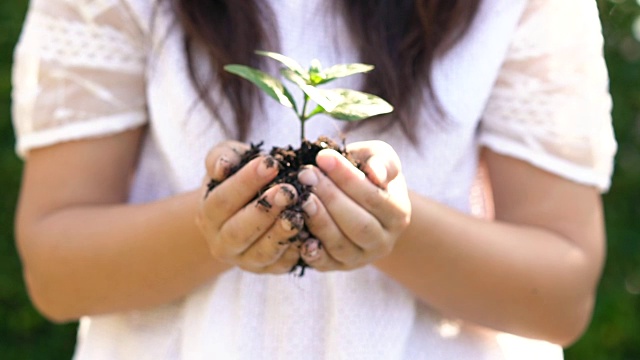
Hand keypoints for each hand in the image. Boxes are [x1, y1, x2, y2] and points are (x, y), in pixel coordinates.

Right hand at [196, 141, 302, 273]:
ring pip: (261, 253)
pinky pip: (281, 264)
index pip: (222, 200)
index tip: (270, 164)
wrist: (248, 207)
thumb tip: (222, 166)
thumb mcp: (230, 159)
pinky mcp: (268, 270)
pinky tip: (309, 233)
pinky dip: (296, 250)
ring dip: (281, 233)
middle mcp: (222, 243)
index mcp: (208, 215)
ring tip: (299, 213)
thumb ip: (223, 157)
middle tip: (288, 191)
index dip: (245, 182)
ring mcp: (244, 261)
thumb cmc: (240, 176)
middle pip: (239, 231)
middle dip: (264, 211)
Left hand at [297, 140, 410, 270]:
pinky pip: (325, 263)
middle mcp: (383, 241)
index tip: (323, 157)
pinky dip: (312, 252)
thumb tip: (375, 174)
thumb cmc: (367, 172)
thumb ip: (381, 161)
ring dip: (319, 221)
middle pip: (358, 225)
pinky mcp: (338, 266)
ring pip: (340, 245)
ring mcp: (361, 258)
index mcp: (398, 214)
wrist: (359, 200)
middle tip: (306, 175)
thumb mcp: (380, 158)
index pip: (373, 198)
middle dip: (330, 198)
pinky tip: (300, 233)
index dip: (347, 178)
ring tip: (302, 197)